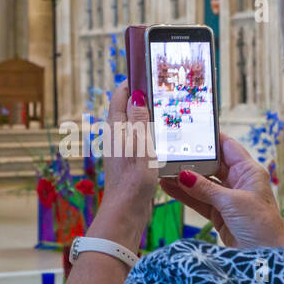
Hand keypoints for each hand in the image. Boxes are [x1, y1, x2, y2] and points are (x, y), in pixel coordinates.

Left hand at [87, 82, 157, 249]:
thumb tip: (135, 94)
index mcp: (117, 130)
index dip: (130, 82)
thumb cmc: (133, 182)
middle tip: (160, 86)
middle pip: (127, 109)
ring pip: (134, 124)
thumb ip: (139, 120)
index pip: (119, 97)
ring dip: (147, 114)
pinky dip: (151, 132)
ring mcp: (123, 150)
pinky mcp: (131, 162)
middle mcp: (117, 138)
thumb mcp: (140, 147)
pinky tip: (164, 136)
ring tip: (166, 107)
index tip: (144, 70)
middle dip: (140, 96)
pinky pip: (140, 139)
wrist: (126, 213)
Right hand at [159, 133, 283, 248]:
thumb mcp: (232, 202)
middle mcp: (238, 182)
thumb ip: (206, 189)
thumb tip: (183, 175)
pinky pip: (198, 201)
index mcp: (248, 171)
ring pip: (202, 184)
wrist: (266, 256)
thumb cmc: (261, 225)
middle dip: (191, 160)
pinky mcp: (219, 215)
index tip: (190, 130)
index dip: (210, 138)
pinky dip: (184, 195)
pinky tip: (168, 188)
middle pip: (211, 165)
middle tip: (170, 152)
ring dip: (183, 179)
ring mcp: (227, 199)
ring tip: (162, 170)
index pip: (227, 147)